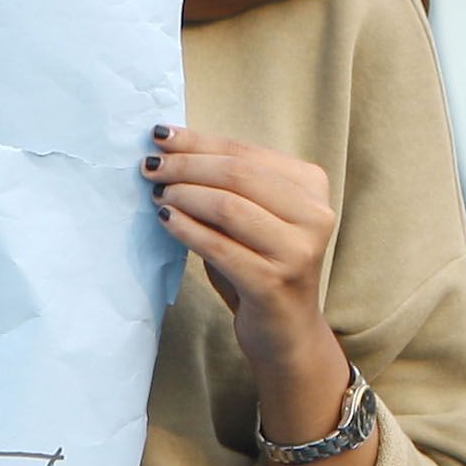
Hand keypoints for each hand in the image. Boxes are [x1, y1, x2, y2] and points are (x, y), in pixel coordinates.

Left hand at [145, 124, 339, 381]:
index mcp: (311, 185)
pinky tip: (165, 220)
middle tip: (150, 167)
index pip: (245, 152)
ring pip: (229, 206)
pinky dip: (187, 229)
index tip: (159, 136)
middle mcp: (315, 214)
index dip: (198, 142)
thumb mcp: (250, 215)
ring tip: (157, 194)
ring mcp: (299, 250)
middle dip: (186, 166)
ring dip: (184, 195)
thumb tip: (167, 148)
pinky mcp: (275, 282)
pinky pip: (220, 246)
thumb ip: (225, 182)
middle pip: (237, 174)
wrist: (285, 329)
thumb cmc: (259, 262)